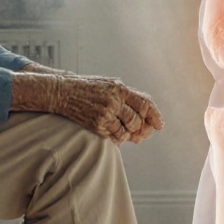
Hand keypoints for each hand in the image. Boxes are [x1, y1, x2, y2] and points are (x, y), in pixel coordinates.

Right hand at [11, 72, 163, 143]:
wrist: (63, 92)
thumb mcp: (110, 85)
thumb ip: (129, 95)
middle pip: (137, 120)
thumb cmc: (90, 88)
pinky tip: (117, 135)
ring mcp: (104, 113)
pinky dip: (119, 138)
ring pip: (127, 131)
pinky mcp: (96, 124)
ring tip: (129, 133)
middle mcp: (114, 100)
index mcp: (120, 88)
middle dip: (142, 129)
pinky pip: (114, 137)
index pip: (145, 104)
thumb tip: (149, 109)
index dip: (155, 116)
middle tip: (144, 133)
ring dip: (130, 135)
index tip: (160, 125)